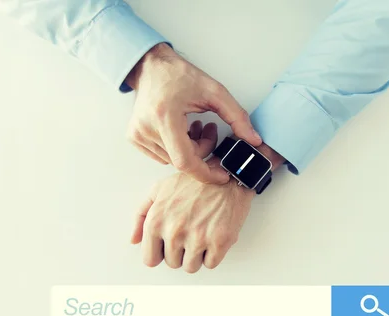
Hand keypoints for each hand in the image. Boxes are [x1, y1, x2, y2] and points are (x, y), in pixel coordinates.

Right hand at [126, 43, 260, 183]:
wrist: (152, 67)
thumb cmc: (179, 76)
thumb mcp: (214, 92)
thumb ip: (237, 117)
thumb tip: (253, 139)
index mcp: (165, 117)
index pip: (185, 161)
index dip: (206, 173)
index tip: (221, 175)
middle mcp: (147, 128)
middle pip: (182, 161)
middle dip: (202, 152)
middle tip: (209, 129)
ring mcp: (138, 135)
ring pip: (173, 161)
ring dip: (190, 151)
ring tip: (193, 127)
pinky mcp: (135, 138)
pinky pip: (162, 156)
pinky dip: (176, 149)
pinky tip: (180, 131)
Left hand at [130, 133, 254, 272]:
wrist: (227, 174)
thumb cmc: (194, 181)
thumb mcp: (159, 190)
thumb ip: (141, 215)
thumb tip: (134, 240)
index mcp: (156, 221)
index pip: (150, 259)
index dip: (161, 252)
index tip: (169, 244)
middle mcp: (174, 232)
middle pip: (173, 263)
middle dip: (181, 252)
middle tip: (190, 233)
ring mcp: (198, 238)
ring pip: (191, 267)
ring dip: (197, 255)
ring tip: (202, 234)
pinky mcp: (220, 242)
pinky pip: (211, 264)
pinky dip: (213, 254)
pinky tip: (214, 235)